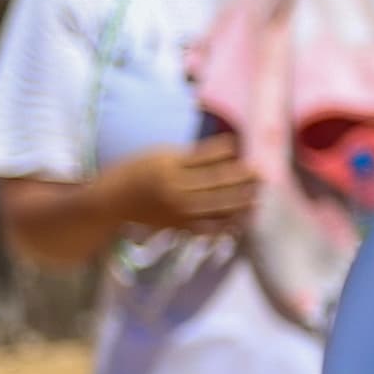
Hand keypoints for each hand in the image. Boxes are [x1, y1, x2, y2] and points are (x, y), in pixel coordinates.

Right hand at [108, 140, 260, 237]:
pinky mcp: (177, 226)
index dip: (223, 152)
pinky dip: (225, 224)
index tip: (240, 146)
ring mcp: (176, 211)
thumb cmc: (137, 171)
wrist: (112, 202)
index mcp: (167, 167)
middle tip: (261, 173)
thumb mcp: (160, 154)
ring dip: (239, 201)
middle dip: (240, 178)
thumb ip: (192, 155)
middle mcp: (172, 190)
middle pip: (213, 183)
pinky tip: (241, 218)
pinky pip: (206, 226)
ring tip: (258, 194)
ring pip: (214, 206)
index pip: (202, 159)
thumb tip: (229, 151)